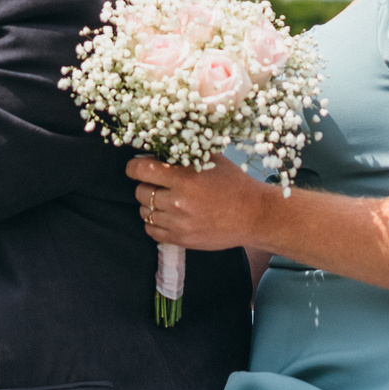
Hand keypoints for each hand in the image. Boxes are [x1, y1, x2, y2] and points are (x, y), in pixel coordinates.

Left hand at [128, 154, 271, 251]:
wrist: (253, 215)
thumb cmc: (234, 184)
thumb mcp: (211, 160)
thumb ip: (184, 154)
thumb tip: (159, 149)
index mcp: (185, 179)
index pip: (142, 170)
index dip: (134, 167)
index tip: (136, 167)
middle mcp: (178, 202)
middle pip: (141, 192)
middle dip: (146, 185)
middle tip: (157, 183)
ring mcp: (178, 224)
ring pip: (145, 212)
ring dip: (150, 204)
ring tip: (164, 200)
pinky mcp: (181, 240)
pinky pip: (152, 231)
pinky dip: (154, 223)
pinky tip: (166, 216)